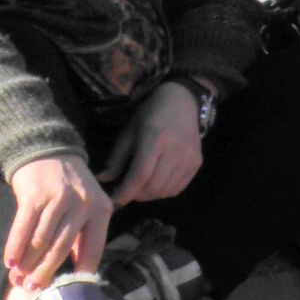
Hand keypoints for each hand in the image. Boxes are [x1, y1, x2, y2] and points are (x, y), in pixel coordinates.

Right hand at [4, 154, 112, 291]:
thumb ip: (83, 236)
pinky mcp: (35, 194)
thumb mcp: (88, 207)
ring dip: (27, 264)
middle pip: (62, 248)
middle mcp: (83, 203)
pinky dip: (15, 248)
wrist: (50, 152)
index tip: (67, 291)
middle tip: (33, 289)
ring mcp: (59, 198)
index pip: (94, 249)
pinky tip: (10, 262)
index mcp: (101, 209)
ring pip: (41, 241)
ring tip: (18, 278)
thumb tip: (74, 273)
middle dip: (45, 273)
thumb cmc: (69, 188)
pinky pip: (23, 229)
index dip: (79, 273)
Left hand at [98, 82, 205, 205]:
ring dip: (149, 195)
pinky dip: (164, 191)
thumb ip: (116, 158)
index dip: (126, 191)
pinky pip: (178, 188)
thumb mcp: (129, 131)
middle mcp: (175, 150)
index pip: (140, 175)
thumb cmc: (151, 114)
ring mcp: (189, 158)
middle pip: (153, 187)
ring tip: (141, 186)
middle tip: (127, 190)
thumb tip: (102, 179)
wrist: (183, 101)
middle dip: (136, 195)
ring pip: (165, 191)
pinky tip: (157, 182)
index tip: (114, 198)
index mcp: (155, 139)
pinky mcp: (196, 163)